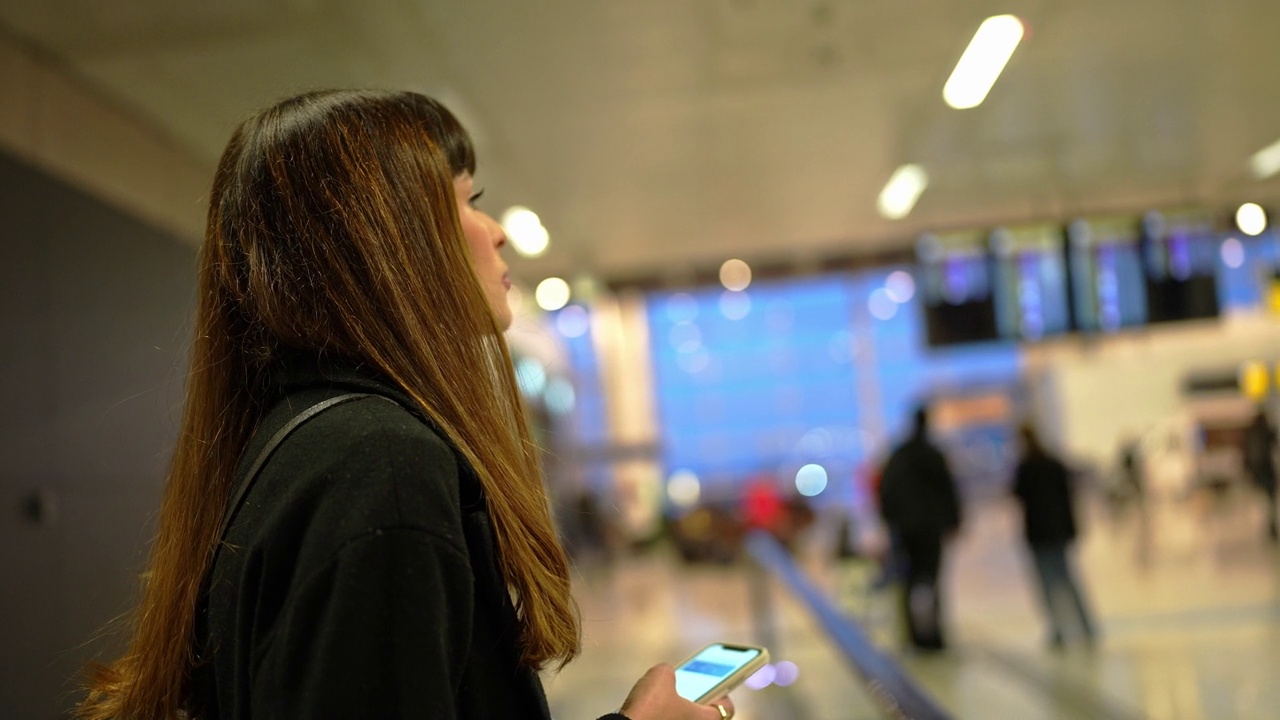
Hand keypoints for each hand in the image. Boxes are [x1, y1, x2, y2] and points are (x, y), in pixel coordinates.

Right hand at [619, 664, 735, 719]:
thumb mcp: (660, 676)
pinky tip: (652, 710)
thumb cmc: (648, 709)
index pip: (726, 708)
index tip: (718, 684)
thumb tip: (665, 675)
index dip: (722, 692)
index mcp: (707, 719)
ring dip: (680, 713)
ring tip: (669, 697)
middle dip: (698, 702)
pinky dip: (665, 718)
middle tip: (691, 688)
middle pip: (705, 717)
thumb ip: (669, 671)